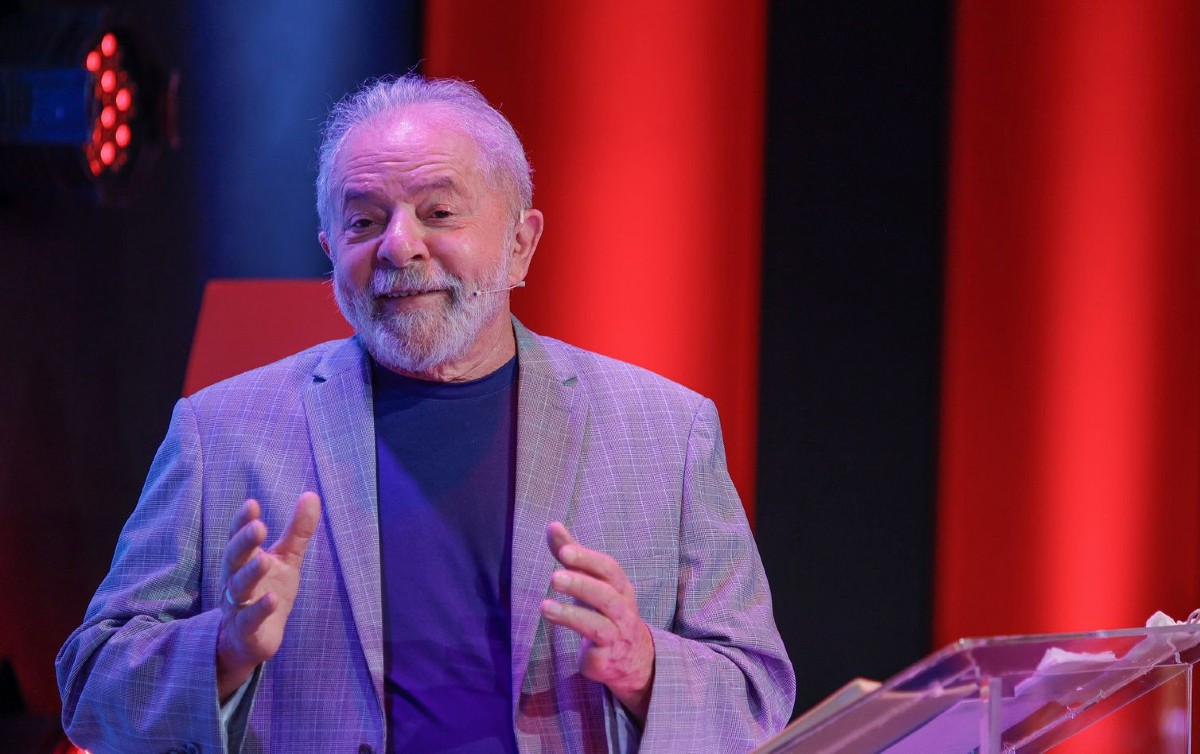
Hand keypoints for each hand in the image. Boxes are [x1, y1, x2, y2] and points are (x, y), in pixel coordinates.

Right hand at [216, 492, 320, 699]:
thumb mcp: (287, 560)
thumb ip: (297, 531)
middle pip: (233, 559)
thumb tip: (312, 494)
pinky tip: (272, 599)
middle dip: (243, 543)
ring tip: (264, 559)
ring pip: (238, 588)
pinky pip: (249, 619)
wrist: (253, 640)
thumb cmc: (269, 591)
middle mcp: (235, 580)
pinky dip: (259, 609)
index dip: (242, 522)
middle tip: (258, 527)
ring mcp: (238, 606)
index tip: (252, 504)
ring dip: (250, 574)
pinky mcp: (246, 630)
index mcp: (244, 560)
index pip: (238, 537)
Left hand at [540, 522, 654, 722]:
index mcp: (620, 586)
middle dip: (580, 583)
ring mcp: (617, 633)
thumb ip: (573, 555)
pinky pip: (593, 643)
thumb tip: (552, 526)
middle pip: (606, 593)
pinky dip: (573, 631)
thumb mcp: (592, 581)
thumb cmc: (606, 611)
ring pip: (598, 622)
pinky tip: (552, 618)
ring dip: (571, 612)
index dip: (586, 558)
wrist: (633, 659)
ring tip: (544, 606)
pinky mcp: (607, 655)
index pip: (608, 568)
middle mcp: (622, 608)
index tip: (563, 549)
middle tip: (554, 577)